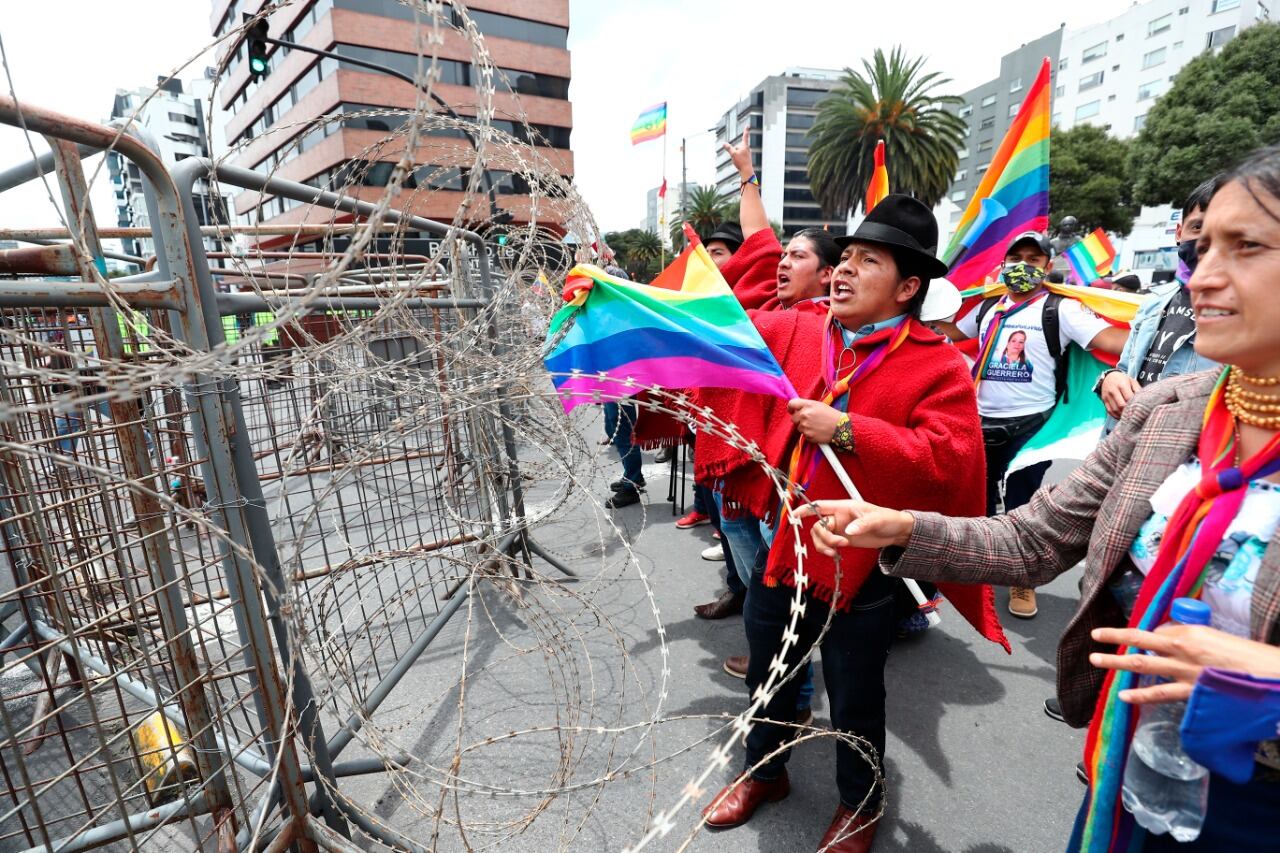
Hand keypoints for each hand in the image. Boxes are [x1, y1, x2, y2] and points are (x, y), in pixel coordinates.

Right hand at [723, 126, 753, 179]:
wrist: (747, 171)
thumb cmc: (741, 162)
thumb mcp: (733, 154)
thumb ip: (728, 148)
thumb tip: (723, 143)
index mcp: (745, 146)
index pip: (745, 136)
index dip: (745, 130)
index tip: (747, 126)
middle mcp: (747, 148)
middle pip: (737, 146)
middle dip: (735, 150)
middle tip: (737, 157)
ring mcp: (747, 153)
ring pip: (738, 152)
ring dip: (736, 155)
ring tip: (738, 161)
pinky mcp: (746, 158)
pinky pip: (739, 156)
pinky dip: (738, 159)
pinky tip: (739, 163)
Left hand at [787, 398, 842, 442]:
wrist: (840, 427)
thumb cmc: (831, 415)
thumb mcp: (819, 405)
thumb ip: (806, 405)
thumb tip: (796, 408)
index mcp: (808, 405)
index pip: (791, 404)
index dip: (791, 408)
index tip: (792, 410)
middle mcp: (804, 415)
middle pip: (793, 418)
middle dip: (798, 419)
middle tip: (809, 420)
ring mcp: (805, 426)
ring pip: (798, 427)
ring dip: (804, 427)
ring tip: (816, 425)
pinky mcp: (808, 435)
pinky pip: (804, 435)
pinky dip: (809, 434)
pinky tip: (817, 431)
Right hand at [793, 500, 914, 554]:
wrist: (896, 532)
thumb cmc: (888, 519)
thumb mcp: (877, 520)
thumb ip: (862, 524)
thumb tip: (848, 531)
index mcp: (844, 507)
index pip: (820, 506)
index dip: (805, 509)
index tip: (794, 515)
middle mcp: (838, 518)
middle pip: (818, 526)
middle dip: (824, 537)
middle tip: (839, 545)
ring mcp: (840, 529)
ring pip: (820, 537)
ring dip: (824, 546)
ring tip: (836, 553)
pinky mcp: (843, 540)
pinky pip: (828, 545)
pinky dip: (828, 551)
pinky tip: (837, 555)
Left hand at [1090, 623, 1279, 704]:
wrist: (1268, 676)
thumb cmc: (1248, 656)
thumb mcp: (1217, 637)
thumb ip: (1193, 640)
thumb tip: (1175, 641)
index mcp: (1189, 632)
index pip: (1158, 632)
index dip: (1151, 636)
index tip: (1146, 638)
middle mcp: (1181, 649)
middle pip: (1140, 641)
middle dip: (1115, 638)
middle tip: (1095, 636)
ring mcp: (1182, 672)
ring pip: (1142, 665)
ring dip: (1116, 663)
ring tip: (1095, 661)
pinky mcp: (1190, 693)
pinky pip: (1159, 694)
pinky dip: (1140, 696)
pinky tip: (1124, 697)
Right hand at [1100, 371, 1140, 418]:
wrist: (1108, 377)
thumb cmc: (1123, 380)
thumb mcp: (1132, 381)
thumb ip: (1138, 390)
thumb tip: (1143, 400)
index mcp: (1122, 385)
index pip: (1128, 398)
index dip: (1134, 404)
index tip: (1139, 408)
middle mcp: (1113, 390)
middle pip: (1121, 405)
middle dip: (1128, 411)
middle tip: (1134, 414)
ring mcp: (1107, 396)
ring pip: (1115, 410)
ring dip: (1122, 415)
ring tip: (1128, 416)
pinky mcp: (1104, 400)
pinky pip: (1109, 411)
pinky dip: (1116, 415)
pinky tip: (1121, 416)